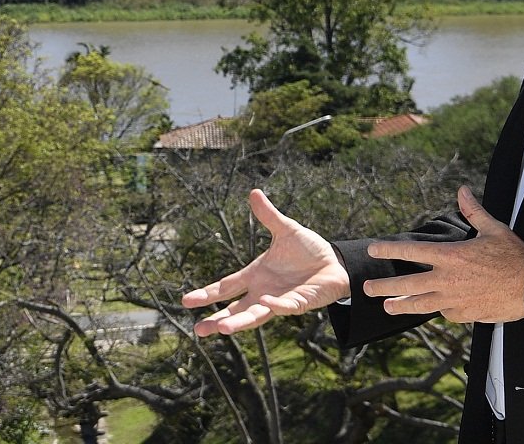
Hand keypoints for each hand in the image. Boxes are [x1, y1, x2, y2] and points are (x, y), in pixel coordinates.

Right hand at [182, 189, 350, 335]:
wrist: (336, 262)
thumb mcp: (286, 229)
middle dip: (217, 319)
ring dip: (240, 321)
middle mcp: (263, 291)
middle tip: (199, 330)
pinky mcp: (299, 302)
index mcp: (254, 276)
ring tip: (222, 329)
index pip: (226, 287)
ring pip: (256, 314)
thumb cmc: (309, 250)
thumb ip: (268, 216)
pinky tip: (266, 303)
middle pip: (235, 308)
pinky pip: (286, 306)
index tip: (186, 301)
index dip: (207, 294)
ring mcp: (280, 299)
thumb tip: (254, 192)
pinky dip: (277, 305)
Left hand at [363, 185, 523, 322]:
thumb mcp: (494, 229)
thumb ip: (473, 212)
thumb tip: (462, 191)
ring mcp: (454, 299)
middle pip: (407, 284)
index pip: (411, 251)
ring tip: (386, 307)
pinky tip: (434, 309)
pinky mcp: (464, 314)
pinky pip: (445, 312)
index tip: (373, 251)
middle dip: (384, 287)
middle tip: (367, 289)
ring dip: (401, 306)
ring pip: (420, 305)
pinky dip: (439, 309)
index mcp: (451, 256)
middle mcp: (447, 279)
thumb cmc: (515, 257)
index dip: (389, 250)